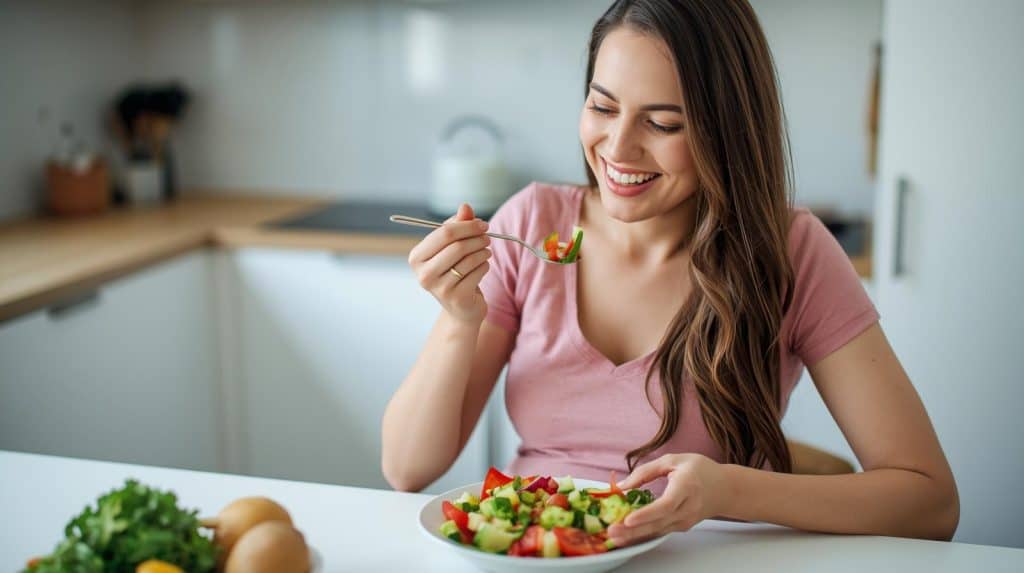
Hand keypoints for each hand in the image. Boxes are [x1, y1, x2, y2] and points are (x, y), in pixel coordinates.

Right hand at [407, 203, 491, 323]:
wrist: (461, 307)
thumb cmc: (454, 270)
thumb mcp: (452, 246)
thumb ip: (458, 225)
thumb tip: (465, 206)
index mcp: (416, 257)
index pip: (444, 233)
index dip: (467, 225)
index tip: (482, 224)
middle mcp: (423, 274)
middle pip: (457, 246)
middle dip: (477, 238)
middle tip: (487, 237)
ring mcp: (439, 289)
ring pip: (470, 259)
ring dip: (483, 252)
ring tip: (486, 252)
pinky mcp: (456, 298)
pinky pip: (478, 272)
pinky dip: (485, 266)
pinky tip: (483, 267)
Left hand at [607, 453, 729, 546]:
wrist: (725, 489)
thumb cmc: (699, 470)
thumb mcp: (673, 460)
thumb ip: (646, 471)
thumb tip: (623, 485)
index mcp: (687, 486)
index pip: (666, 505)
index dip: (647, 514)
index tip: (628, 519)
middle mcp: (688, 507)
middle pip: (659, 523)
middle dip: (634, 530)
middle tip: (612, 532)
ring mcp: (686, 520)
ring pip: (658, 531)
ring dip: (635, 536)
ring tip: (614, 537)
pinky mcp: (682, 526)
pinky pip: (660, 531)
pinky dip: (643, 534)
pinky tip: (626, 535)